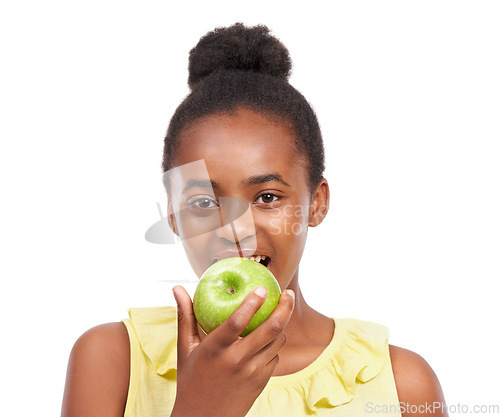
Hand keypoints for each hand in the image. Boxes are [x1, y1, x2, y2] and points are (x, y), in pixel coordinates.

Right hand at [170, 285, 294, 416]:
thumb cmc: (191, 380)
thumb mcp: (185, 349)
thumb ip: (185, 316)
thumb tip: (178, 287)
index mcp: (214, 349)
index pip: (237, 321)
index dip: (253, 302)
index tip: (263, 287)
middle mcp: (236, 361)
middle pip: (270, 329)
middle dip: (285, 307)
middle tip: (288, 293)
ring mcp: (252, 373)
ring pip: (278, 342)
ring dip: (282, 324)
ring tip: (281, 310)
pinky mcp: (261, 382)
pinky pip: (275, 356)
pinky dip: (275, 343)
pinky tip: (270, 336)